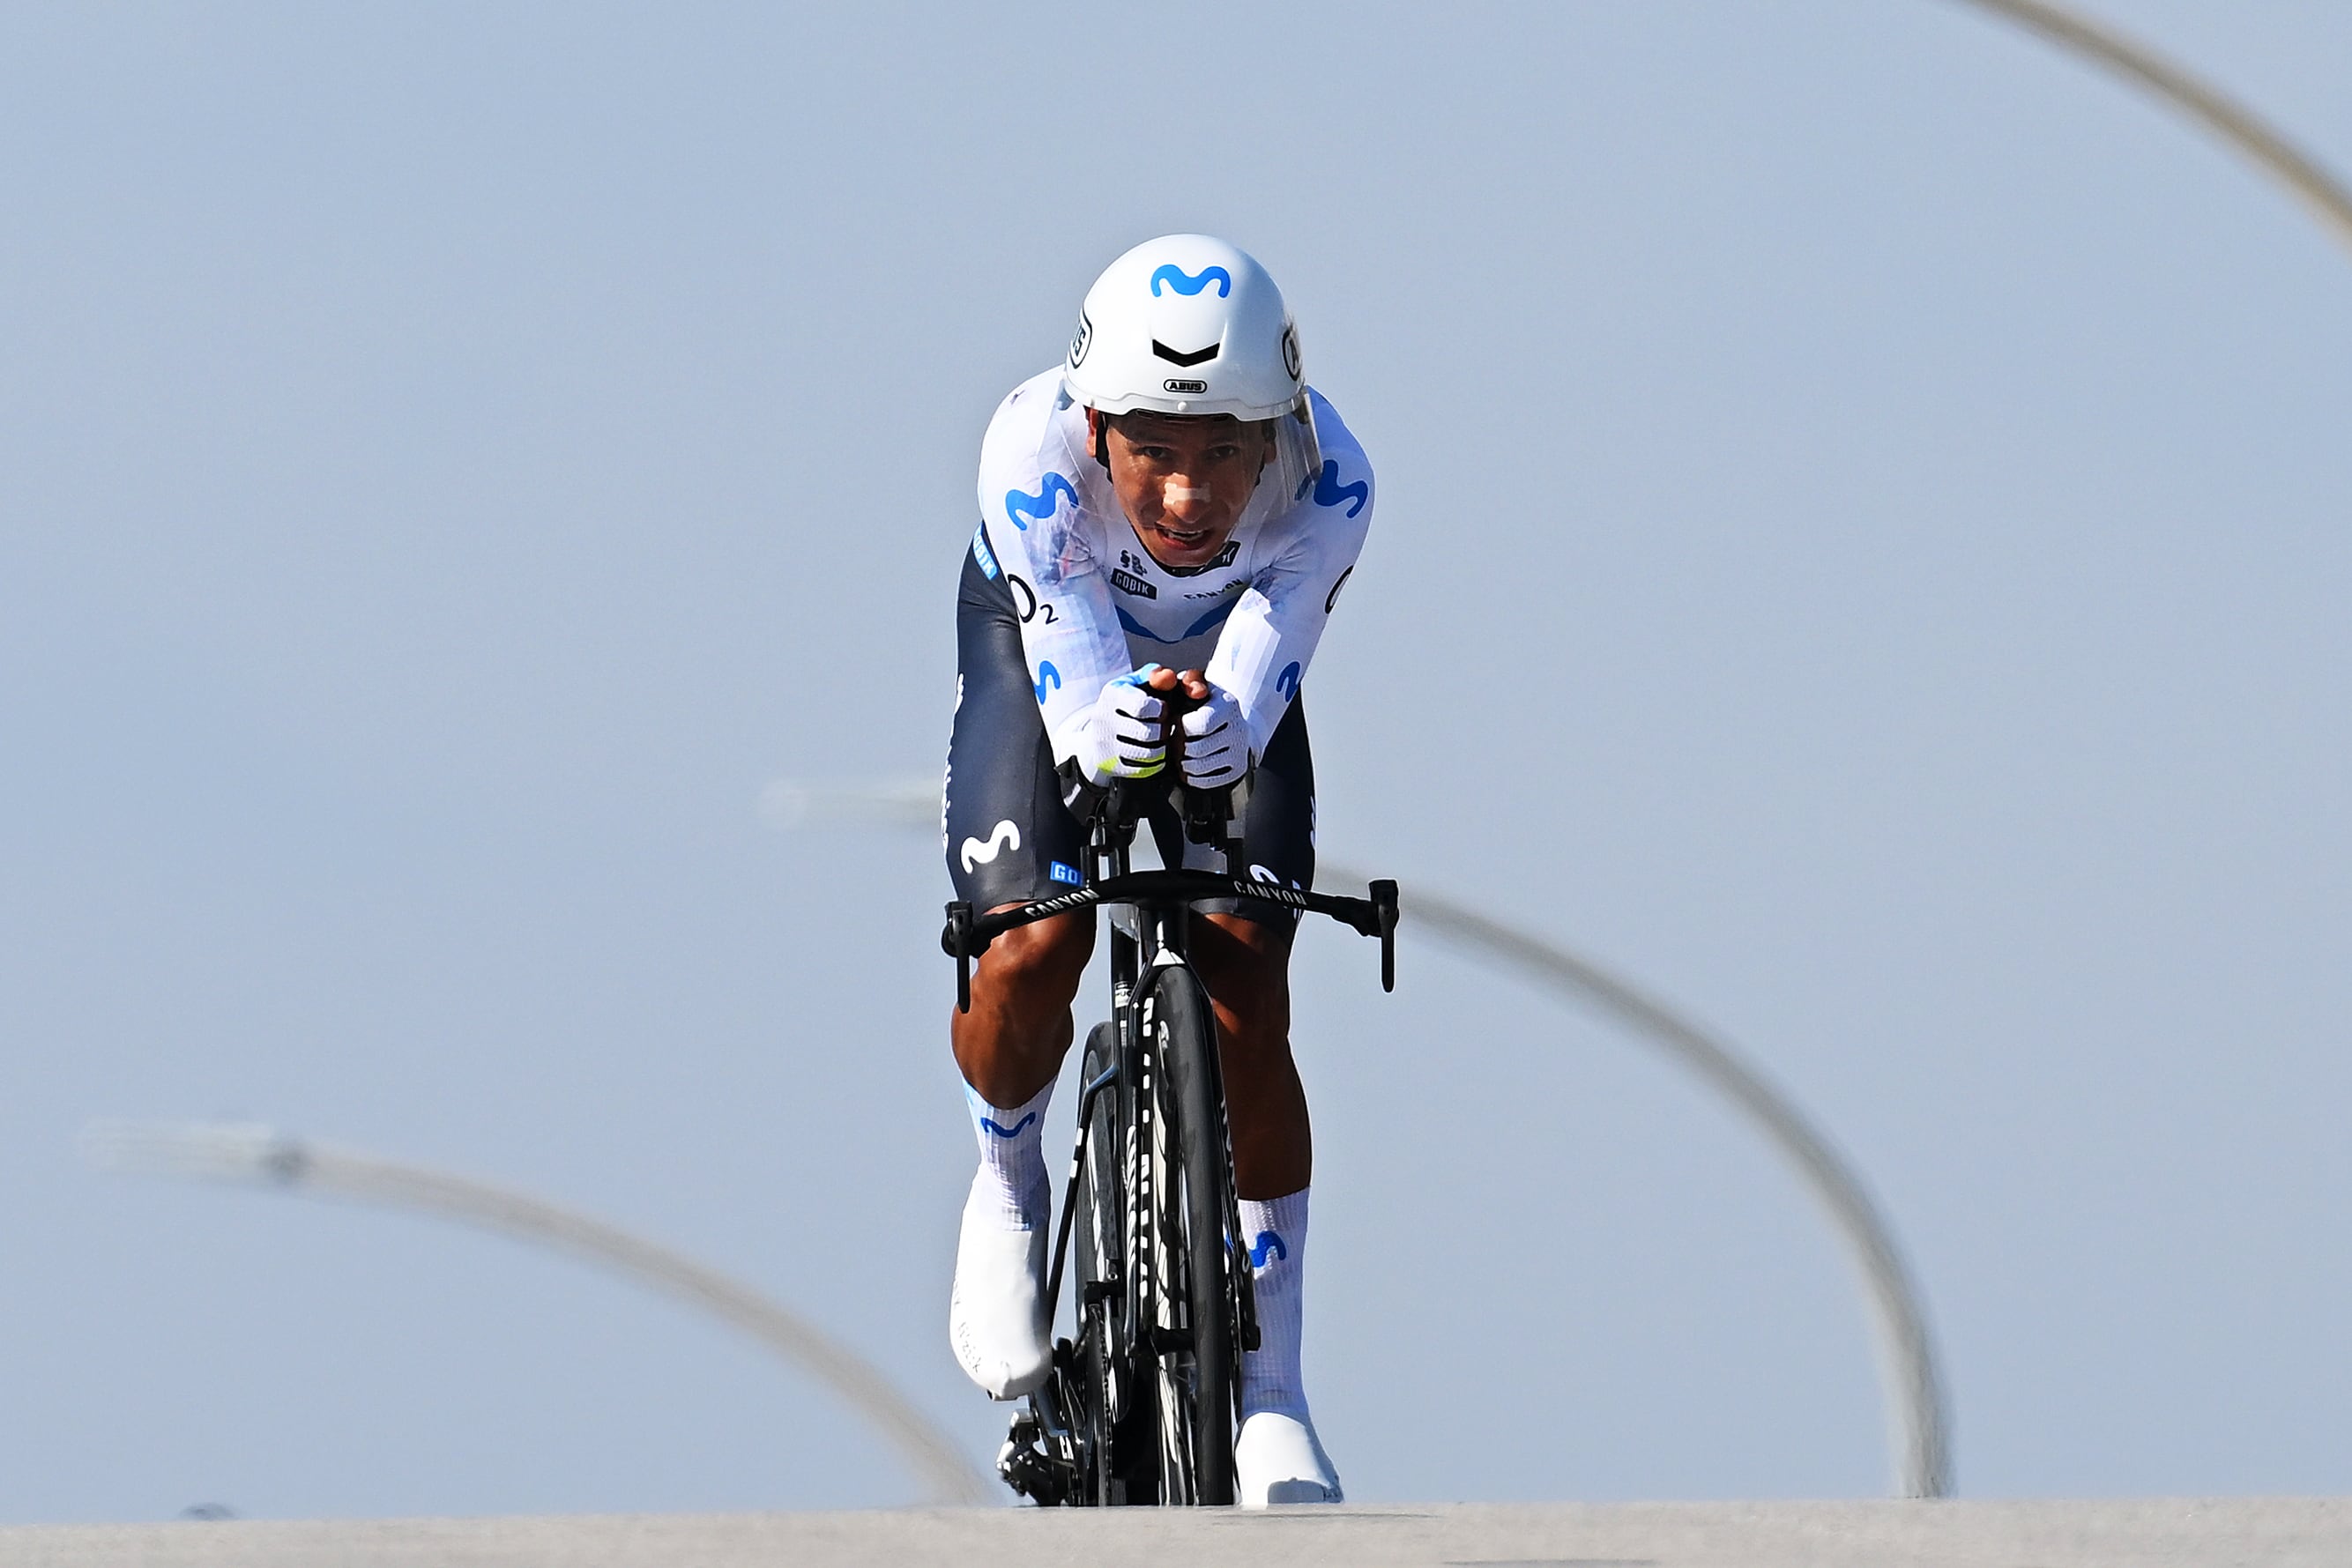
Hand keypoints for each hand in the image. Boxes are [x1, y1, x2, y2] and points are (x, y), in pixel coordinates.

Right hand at [1071, 665, 1174, 780]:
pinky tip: (1154, 753)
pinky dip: (1154, 762)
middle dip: (1163, 730)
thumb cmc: (1124, 704)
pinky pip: (1142, 769)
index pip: (1142, 706)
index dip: (1161, 709)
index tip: (1163, 709)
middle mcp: (1104, 720)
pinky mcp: (1109, 764)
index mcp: (1112, 695)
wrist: (1097, 731)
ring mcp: (1105, 745)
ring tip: (1160, 739)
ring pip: (1147, 754)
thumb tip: (1168, 676)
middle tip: (1164, 727)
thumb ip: (1154, 675)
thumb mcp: (1134, 683)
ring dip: (1160, 747)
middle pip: (1147, 733)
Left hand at [1176, 680, 1247, 787]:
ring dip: (1183, 763)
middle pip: (1196, 750)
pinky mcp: (1238, 770)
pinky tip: (1191, 766)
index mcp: (1228, 706)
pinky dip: (1192, 777)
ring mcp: (1240, 752)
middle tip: (1176, 742)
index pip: (1197, 725)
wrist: (1234, 724)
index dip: (1180, 727)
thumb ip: (1183, 681)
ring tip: (1182, 755)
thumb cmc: (1206, 705)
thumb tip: (1166, 678)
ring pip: (1199, 767)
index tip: (1178, 723)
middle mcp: (1238, 729)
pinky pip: (1206, 781)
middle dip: (1179, 747)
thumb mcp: (1198, 687)